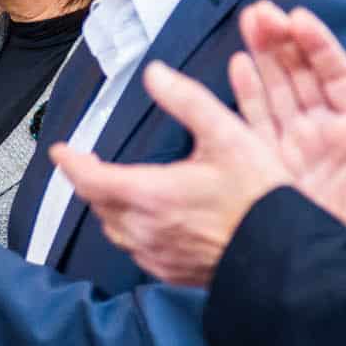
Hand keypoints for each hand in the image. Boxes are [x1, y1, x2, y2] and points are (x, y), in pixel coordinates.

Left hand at [50, 57, 296, 285]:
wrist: (285, 254)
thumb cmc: (260, 198)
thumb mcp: (227, 135)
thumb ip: (187, 100)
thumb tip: (155, 74)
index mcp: (151, 194)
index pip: (90, 178)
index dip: (70, 162)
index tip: (60, 150)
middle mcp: (146, 229)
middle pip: (98, 203)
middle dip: (89, 181)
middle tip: (88, 163)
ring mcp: (157, 255)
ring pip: (114, 229)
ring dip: (108, 206)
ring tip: (114, 188)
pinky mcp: (172, 271)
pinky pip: (136, 250)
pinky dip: (131, 230)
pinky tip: (148, 220)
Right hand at [234, 1, 345, 260]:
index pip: (337, 76)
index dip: (319, 46)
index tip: (300, 19)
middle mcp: (325, 133)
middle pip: (301, 75)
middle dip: (282, 41)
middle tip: (261, 12)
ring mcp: (296, 149)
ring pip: (276, 91)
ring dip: (262, 57)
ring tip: (249, 24)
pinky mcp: (270, 168)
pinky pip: (254, 123)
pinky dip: (245, 93)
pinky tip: (236, 66)